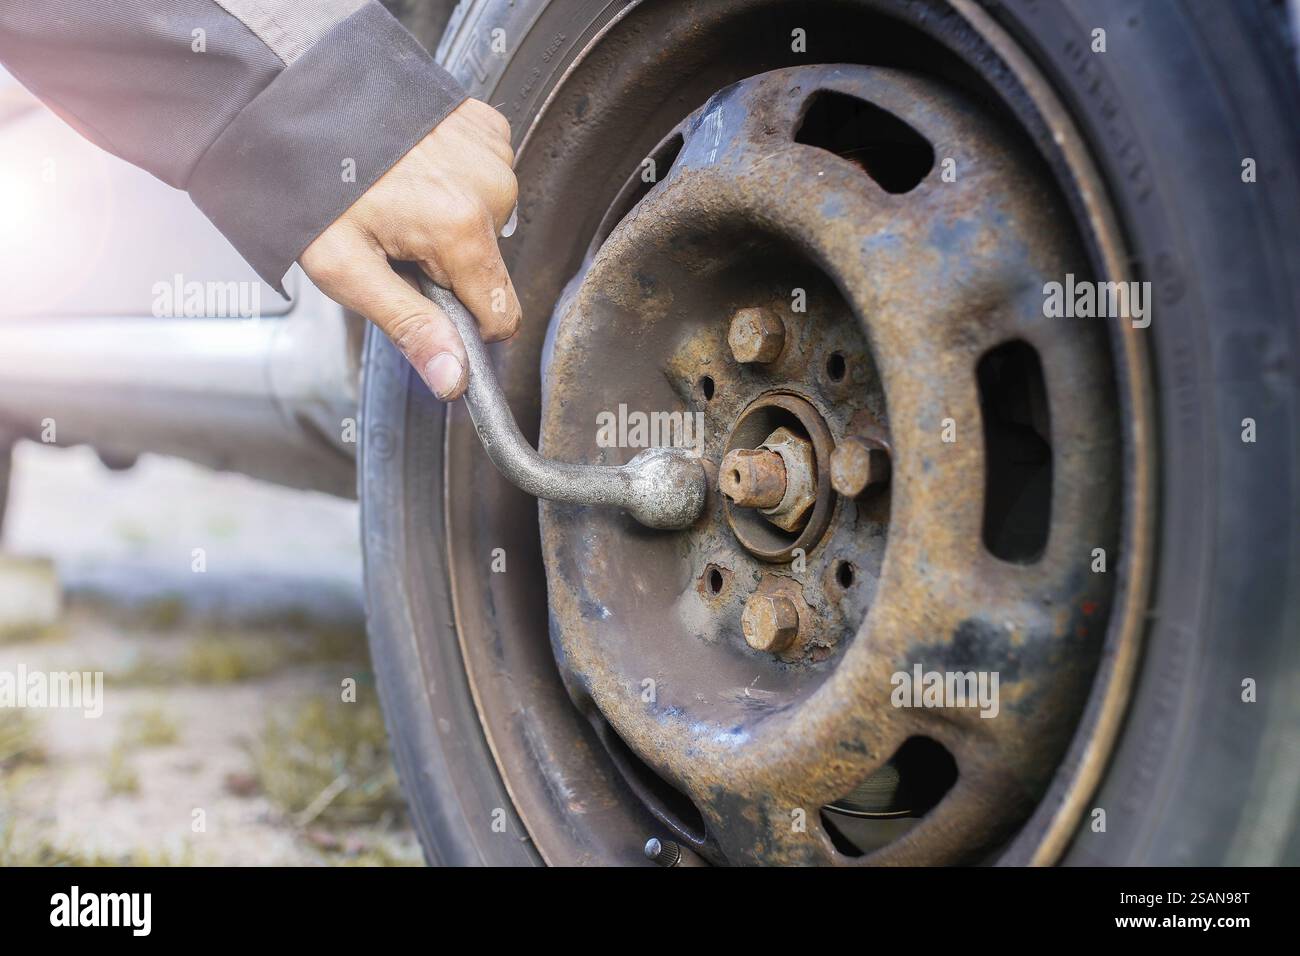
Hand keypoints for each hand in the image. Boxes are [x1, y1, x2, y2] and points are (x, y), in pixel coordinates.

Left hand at [299, 98, 519, 399]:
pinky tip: (416, 167)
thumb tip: (453, 378)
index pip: (500, 315)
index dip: (463, 325)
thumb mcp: (346, 268)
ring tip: (399, 195)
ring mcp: (493, 155)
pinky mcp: (488, 128)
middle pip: (490, 268)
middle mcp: (490, 189)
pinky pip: (487, 180)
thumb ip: (408, 326)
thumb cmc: (311, 177)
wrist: (299, 88)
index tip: (426, 305)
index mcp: (461, 228)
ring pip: (490, 224)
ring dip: (451, 221)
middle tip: (393, 237)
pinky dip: (456, 181)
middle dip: (448, 266)